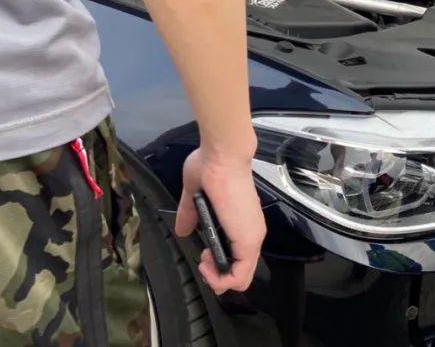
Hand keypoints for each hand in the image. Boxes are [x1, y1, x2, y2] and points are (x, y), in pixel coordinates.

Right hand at [175, 146, 265, 293]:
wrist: (223, 155)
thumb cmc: (212, 167)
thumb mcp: (195, 196)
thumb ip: (190, 214)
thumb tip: (182, 229)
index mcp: (241, 222)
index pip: (238, 259)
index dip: (219, 265)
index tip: (203, 253)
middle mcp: (250, 232)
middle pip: (241, 274)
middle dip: (217, 276)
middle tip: (203, 260)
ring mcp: (251, 236)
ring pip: (241, 278)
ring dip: (217, 278)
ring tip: (204, 261)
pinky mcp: (248, 240)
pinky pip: (239, 276)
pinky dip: (221, 279)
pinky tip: (206, 263)